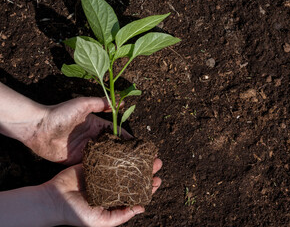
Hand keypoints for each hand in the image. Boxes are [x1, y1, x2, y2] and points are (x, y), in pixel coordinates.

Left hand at [24, 97, 129, 164]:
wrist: (38, 128)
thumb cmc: (60, 113)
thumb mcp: (83, 104)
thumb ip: (100, 103)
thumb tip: (121, 102)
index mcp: (95, 125)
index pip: (115, 132)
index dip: (126, 138)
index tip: (138, 145)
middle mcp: (92, 138)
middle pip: (111, 146)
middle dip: (122, 152)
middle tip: (136, 160)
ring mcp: (84, 150)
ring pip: (102, 157)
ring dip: (112, 162)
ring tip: (127, 169)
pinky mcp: (75, 160)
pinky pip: (90, 165)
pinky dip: (99, 169)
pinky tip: (109, 174)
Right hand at [44, 158, 161, 226]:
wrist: (54, 200)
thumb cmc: (77, 214)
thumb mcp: (101, 220)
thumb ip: (121, 215)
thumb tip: (142, 208)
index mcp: (114, 200)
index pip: (135, 193)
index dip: (147, 187)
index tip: (158, 180)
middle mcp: (111, 186)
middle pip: (132, 176)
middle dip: (146, 170)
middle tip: (157, 163)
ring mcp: (103, 173)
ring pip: (124, 165)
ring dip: (137, 160)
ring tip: (149, 155)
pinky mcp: (94, 163)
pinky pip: (109, 157)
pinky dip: (120, 153)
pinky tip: (130, 148)